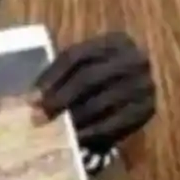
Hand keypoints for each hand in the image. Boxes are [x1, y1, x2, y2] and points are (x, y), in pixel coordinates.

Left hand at [31, 31, 155, 151]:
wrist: (134, 88)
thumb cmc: (98, 74)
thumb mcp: (82, 66)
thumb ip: (60, 75)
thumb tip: (32, 99)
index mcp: (113, 41)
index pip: (75, 56)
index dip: (51, 76)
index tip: (31, 97)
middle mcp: (133, 59)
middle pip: (88, 77)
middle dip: (60, 98)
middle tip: (38, 117)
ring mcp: (143, 85)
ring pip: (101, 102)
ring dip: (73, 117)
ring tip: (54, 129)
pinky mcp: (147, 110)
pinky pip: (115, 123)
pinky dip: (92, 132)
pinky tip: (75, 138)